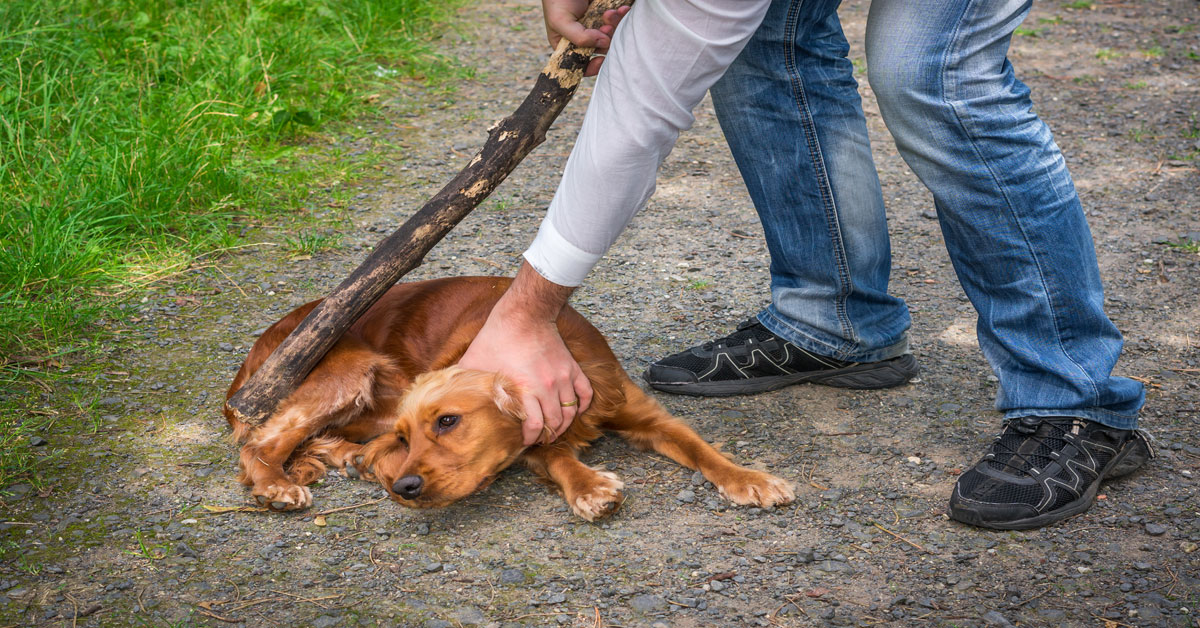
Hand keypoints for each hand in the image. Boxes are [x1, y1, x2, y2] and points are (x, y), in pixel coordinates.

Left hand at [458, 263, 592, 445]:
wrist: (524, 313)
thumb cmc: (497, 336)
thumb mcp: (474, 361)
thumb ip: (463, 381)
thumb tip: (442, 396)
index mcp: (524, 389)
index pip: (535, 426)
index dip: (530, 438)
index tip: (524, 441)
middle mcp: (547, 387)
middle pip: (556, 423)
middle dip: (548, 435)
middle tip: (540, 439)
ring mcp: (562, 377)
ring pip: (571, 411)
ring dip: (564, 424)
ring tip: (555, 429)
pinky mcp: (571, 367)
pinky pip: (585, 393)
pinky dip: (582, 405)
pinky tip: (574, 410)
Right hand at [541, 0, 629, 75]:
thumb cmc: (557, 0)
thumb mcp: (560, 21)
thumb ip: (578, 37)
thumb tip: (602, 43)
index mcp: (568, 46)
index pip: (582, 65)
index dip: (593, 67)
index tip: (602, 59)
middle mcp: (584, 38)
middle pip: (602, 50)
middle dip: (607, 40)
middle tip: (605, 27)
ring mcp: (596, 26)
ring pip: (613, 35)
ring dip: (615, 25)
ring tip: (610, 14)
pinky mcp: (606, 15)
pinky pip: (620, 21)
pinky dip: (622, 15)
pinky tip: (621, 9)